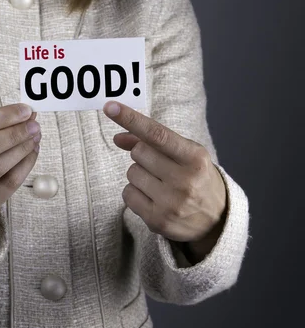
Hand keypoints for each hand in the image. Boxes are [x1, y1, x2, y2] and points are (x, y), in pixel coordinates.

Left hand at [104, 101, 226, 260]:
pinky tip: (153, 198)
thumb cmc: (197, 179)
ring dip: (139, 175)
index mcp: (195, 158)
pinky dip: (135, 193)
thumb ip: (152, 142)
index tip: (110, 107)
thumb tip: (118, 138)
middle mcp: (184, 180)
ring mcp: (170, 203)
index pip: (157, 134)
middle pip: (138, 152)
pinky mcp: (157, 220)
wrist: (217, 221)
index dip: (131, 119)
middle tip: (161, 166)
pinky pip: (127, 194)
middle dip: (143, 155)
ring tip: (160, 184)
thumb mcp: (185, 155)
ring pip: (131, 173)